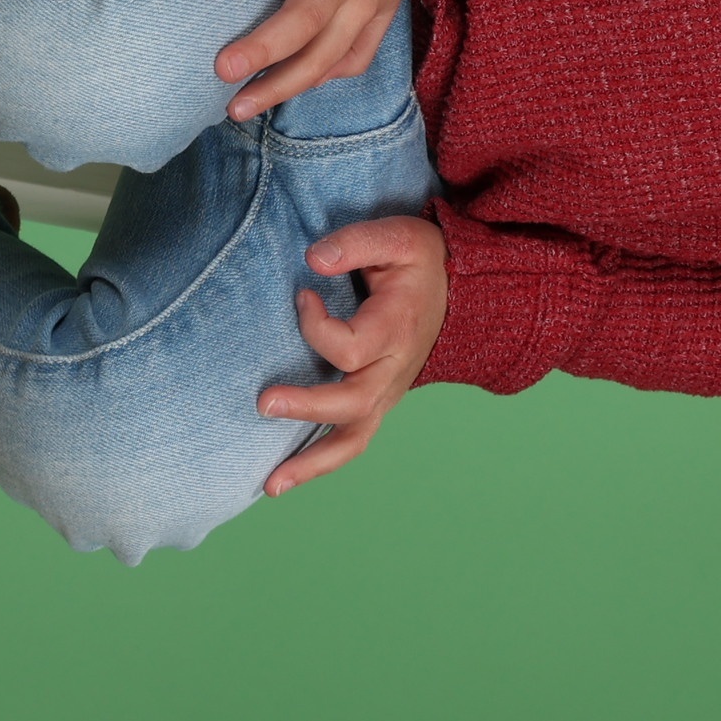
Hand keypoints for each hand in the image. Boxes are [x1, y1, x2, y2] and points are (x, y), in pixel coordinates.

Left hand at [258, 217, 447, 496]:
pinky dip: (319, 464)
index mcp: (397, 330)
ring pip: (355, 439)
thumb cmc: (420, 262)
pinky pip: (351, 441)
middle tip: (264, 402)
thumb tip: (312, 260)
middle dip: (308, 407)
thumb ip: (356, 243)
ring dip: (312, 464)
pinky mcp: (377, 402)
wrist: (457, 290)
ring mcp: (387, 392)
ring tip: (270, 485)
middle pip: (354, 402)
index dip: (316, 324)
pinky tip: (284, 477)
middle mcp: (394, 370)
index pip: (351, 346)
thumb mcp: (399, 236)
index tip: (304, 295)